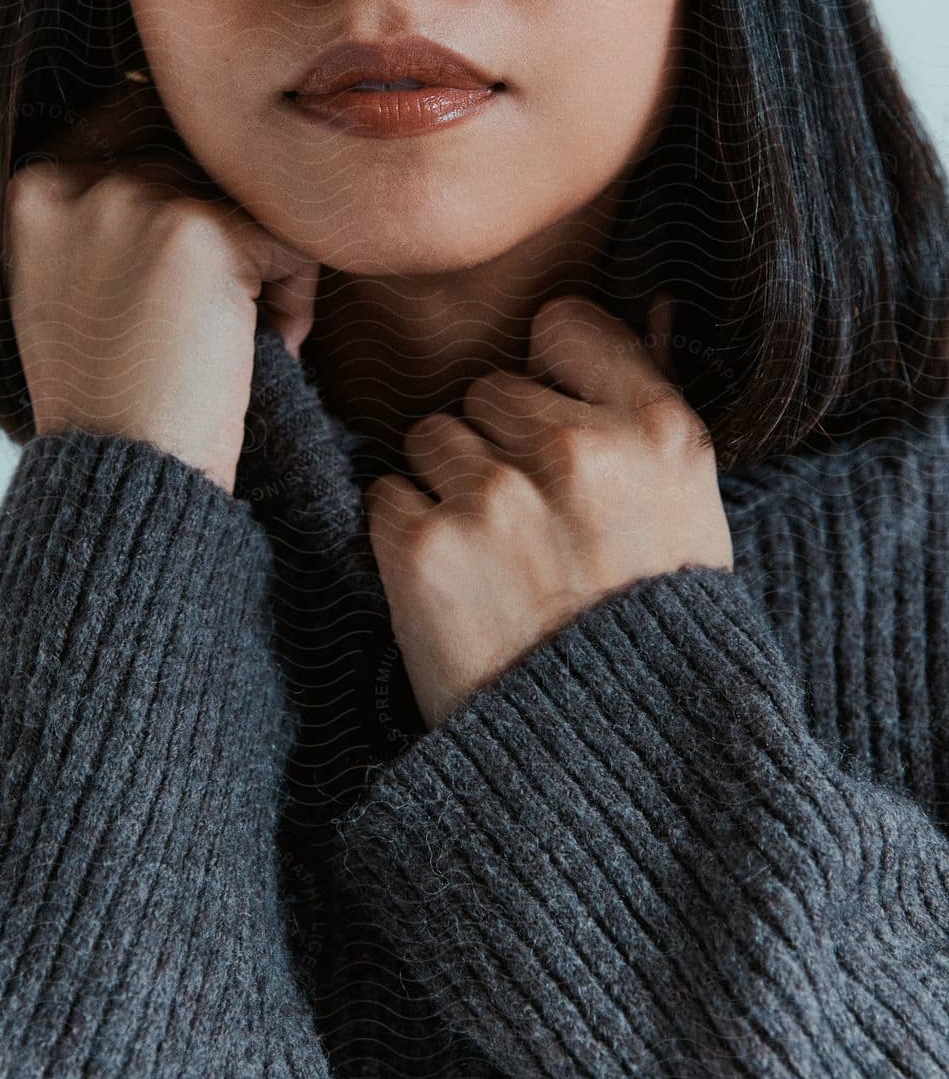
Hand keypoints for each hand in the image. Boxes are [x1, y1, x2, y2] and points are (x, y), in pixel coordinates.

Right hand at [4, 85, 320, 491]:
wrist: (125, 476)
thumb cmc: (109, 402)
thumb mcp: (72, 288)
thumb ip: (106, 215)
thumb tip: (180, 149)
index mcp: (31, 188)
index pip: (137, 133)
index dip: (183, 205)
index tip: (183, 283)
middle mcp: (76, 179)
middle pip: (200, 162)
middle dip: (228, 237)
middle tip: (215, 324)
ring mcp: (136, 197)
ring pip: (248, 197)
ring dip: (263, 265)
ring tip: (237, 340)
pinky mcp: (201, 228)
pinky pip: (290, 236)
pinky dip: (294, 297)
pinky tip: (263, 350)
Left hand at [362, 290, 733, 730]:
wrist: (612, 771)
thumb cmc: (654, 637)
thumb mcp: (692, 508)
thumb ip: (648, 405)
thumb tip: (634, 306)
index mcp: (660, 431)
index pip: (563, 325)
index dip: (551, 374)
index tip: (557, 421)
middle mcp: (578, 453)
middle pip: (488, 387)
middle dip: (499, 443)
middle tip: (532, 525)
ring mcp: (496, 499)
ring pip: (431, 435)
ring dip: (447, 487)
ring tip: (496, 563)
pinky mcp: (423, 551)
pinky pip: (386, 495)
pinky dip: (405, 538)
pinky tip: (456, 590)